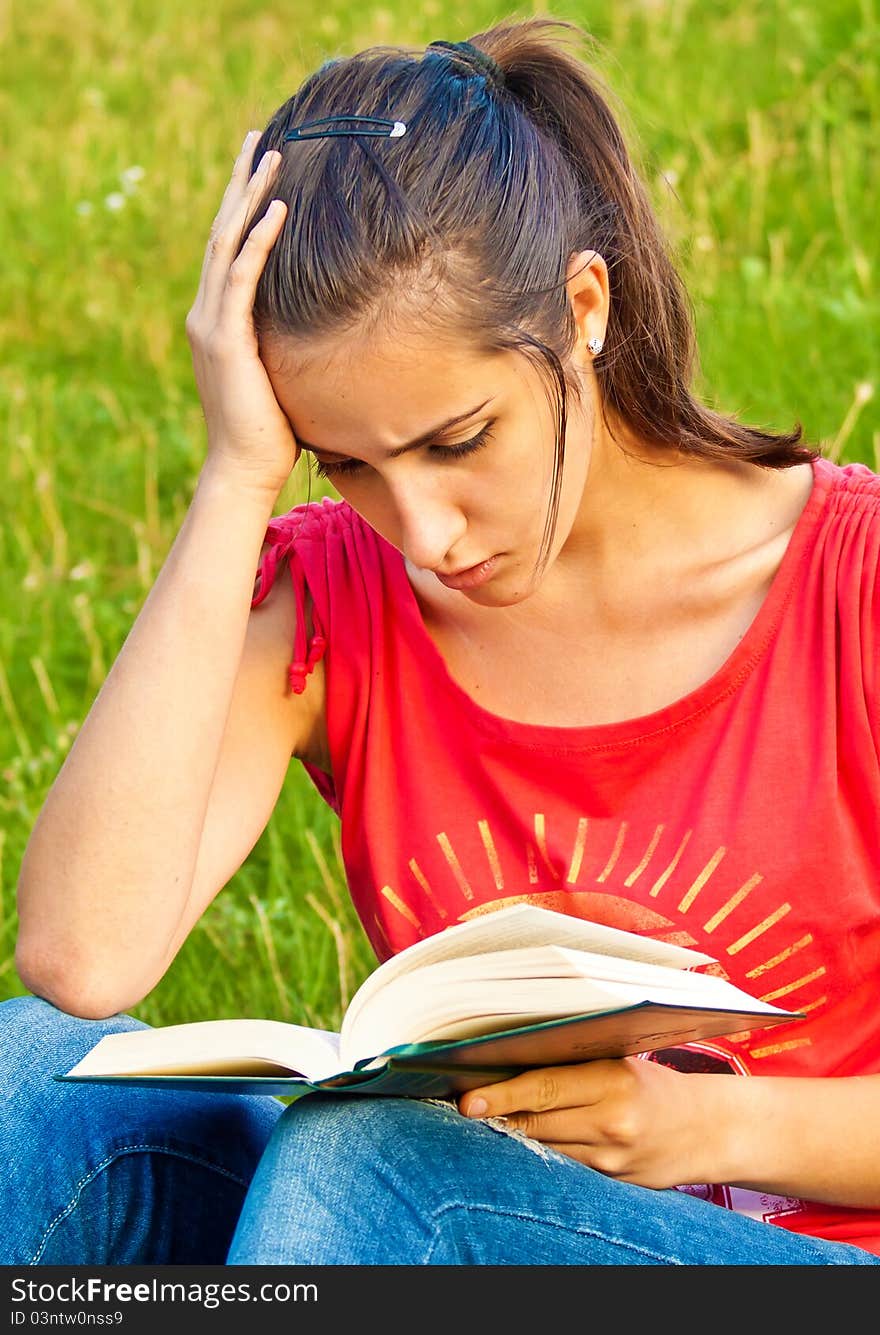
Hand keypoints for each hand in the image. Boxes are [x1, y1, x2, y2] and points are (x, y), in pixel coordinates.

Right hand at [185, 131, 297, 495]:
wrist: (244, 468)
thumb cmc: (271, 432)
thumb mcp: (281, 374)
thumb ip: (287, 345)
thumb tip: (326, 331)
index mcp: (217, 321)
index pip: (229, 250)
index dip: (243, 206)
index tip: (261, 169)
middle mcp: (207, 315)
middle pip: (222, 232)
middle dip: (241, 183)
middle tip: (258, 137)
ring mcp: (211, 325)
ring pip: (227, 244)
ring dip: (250, 197)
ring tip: (271, 155)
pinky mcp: (225, 340)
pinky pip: (241, 279)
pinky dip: (258, 242)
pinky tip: (276, 209)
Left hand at [458, 1058, 732, 1188]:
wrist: (704, 1130)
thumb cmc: (653, 1086)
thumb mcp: (618, 1062)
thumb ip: (573, 1064)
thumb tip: (510, 1061)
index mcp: (612, 1081)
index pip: (544, 1087)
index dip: (502, 1095)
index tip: (469, 1100)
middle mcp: (611, 1122)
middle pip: (537, 1123)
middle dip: (498, 1117)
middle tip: (466, 1109)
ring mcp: (611, 1158)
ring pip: (544, 1149)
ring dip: (513, 1138)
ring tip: (487, 1124)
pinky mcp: (611, 1182)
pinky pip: (563, 1167)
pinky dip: (540, 1155)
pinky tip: (521, 1145)